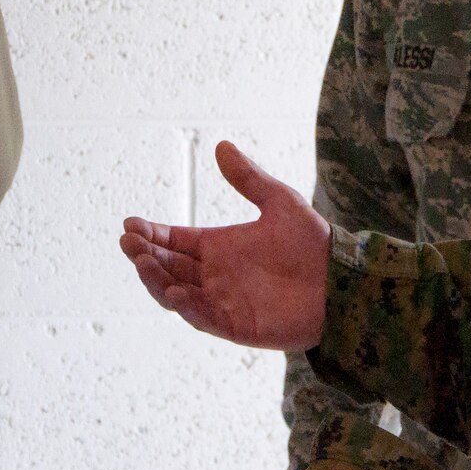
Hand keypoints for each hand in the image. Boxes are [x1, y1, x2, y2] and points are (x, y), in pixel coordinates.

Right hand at [120, 140, 330, 349]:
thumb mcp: (279, 202)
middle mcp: (214, 274)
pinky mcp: (235, 324)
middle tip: (128, 241)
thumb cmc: (312, 243)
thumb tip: (221, 145)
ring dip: (155, 279)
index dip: (150, 233)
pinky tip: (175, 290)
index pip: (173, 240)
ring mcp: (221, 300)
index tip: (129, 223)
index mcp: (218, 246)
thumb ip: (248, 179)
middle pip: (167, 266)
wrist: (341, 281)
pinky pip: (202, 317)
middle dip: (143, 254)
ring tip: (143, 262)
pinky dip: (185, 306)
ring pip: (175, 293)